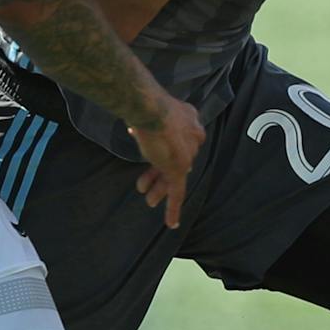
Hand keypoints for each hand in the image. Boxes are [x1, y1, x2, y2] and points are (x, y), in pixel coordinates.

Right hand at [128, 93, 204, 229]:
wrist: (150, 109)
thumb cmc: (145, 105)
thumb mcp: (149, 112)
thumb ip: (149, 123)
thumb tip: (135, 128)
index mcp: (190, 120)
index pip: (178, 141)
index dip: (162, 151)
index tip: (148, 156)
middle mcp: (194, 137)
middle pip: (177, 160)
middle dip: (160, 173)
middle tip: (148, 187)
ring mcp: (187, 154)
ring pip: (174, 176)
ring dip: (160, 189)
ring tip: (149, 201)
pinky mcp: (179, 169)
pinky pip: (177, 192)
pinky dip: (173, 208)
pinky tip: (171, 223)